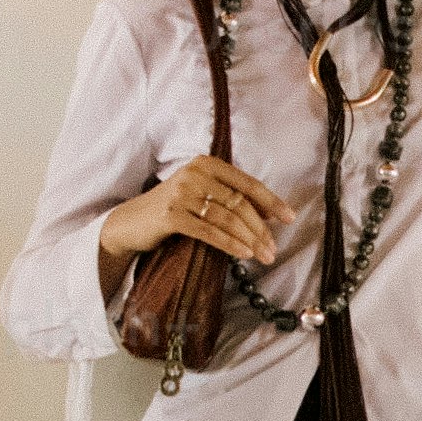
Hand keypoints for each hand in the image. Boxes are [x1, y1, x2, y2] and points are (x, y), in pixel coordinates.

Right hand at [95, 156, 280, 269]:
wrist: (132, 222)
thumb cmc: (173, 209)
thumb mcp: (201, 195)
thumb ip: (229, 198)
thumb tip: (269, 215)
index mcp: (207, 164)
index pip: (247, 183)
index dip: (271, 201)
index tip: (289, 218)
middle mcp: (195, 173)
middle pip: (239, 203)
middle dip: (261, 228)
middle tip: (274, 249)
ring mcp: (181, 192)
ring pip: (226, 218)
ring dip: (249, 239)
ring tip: (264, 256)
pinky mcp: (171, 214)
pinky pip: (208, 231)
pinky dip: (229, 244)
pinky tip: (243, 254)